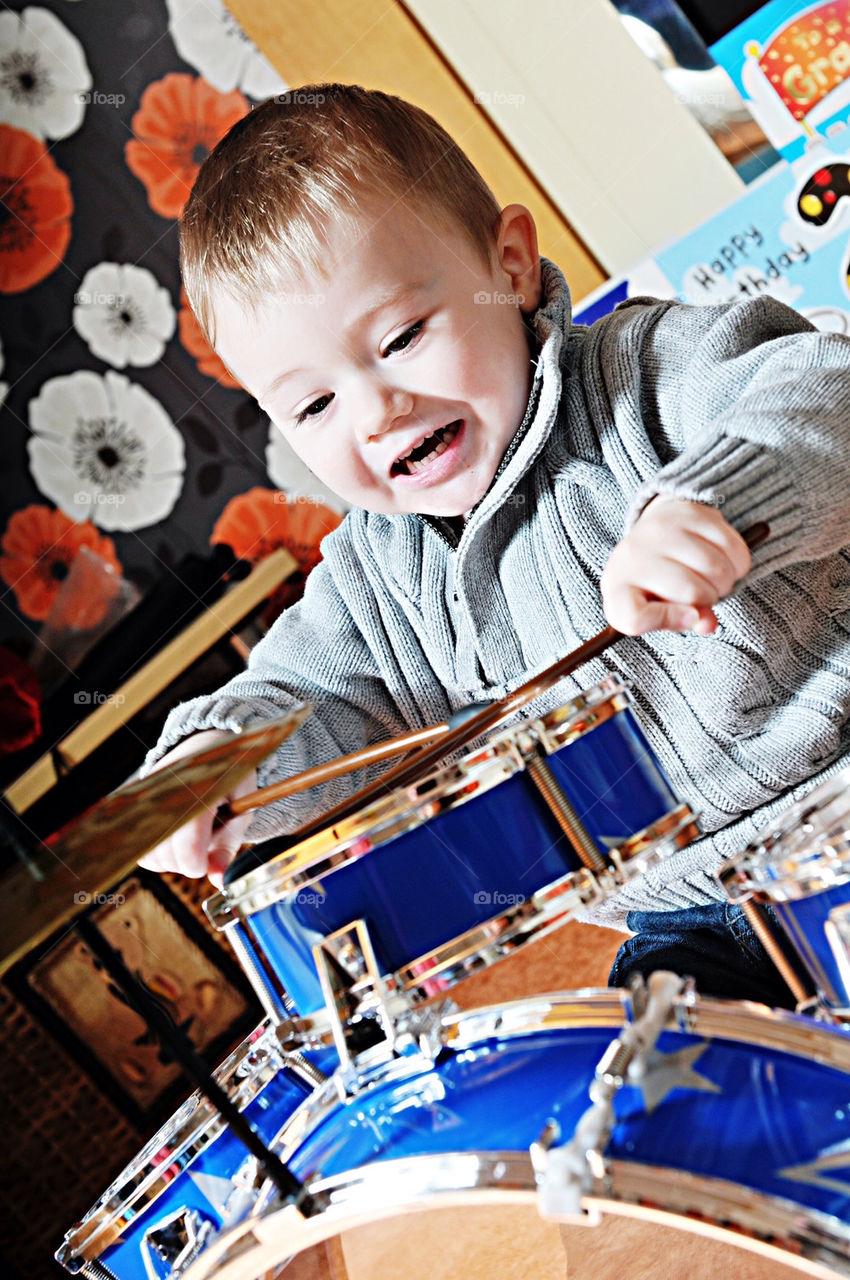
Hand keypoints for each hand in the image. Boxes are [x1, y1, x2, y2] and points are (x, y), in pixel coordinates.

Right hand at [137, 730, 256, 887]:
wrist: (207, 743)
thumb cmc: (230, 779)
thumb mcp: (240, 809)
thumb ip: (227, 847)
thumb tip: (219, 881)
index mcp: (200, 792)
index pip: (188, 846)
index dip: (198, 864)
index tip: (208, 861)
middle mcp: (167, 794)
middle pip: (165, 856)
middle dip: (187, 863)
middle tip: (204, 845)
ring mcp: (146, 796)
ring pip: (148, 855)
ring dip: (170, 859)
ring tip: (189, 840)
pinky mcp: (134, 802)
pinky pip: (137, 844)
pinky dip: (154, 851)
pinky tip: (173, 838)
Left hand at [600, 496, 750, 635]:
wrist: (652, 535)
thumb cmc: (652, 585)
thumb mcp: (653, 611)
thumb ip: (677, 623)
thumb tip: (707, 623)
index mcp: (617, 588)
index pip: (635, 617)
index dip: (665, 621)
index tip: (687, 617)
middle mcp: (634, 555)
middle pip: (691, 591)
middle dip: (708, 600)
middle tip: (704, 596)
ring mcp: (662, 530)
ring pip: (715, 568)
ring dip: (725, 583)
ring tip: (713, 580)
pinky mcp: (689, 513)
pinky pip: (731, 547)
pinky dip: (738, 564)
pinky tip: (725, 564)